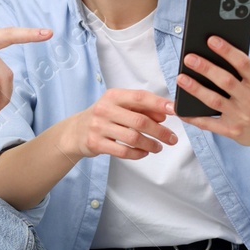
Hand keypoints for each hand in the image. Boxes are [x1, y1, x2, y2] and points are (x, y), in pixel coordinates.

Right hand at [57, 89, 176, 160]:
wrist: (75, 131)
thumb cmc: (103, 117)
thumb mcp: (119, 106)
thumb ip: (141, 108)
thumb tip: (164, 114)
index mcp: (113, 96)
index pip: (140, 97)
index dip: (158, 104)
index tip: (174, 110)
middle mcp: (105, 109)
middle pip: (140, 121)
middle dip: (160, 131)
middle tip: (172, 138)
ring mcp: (99, 127)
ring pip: (133, 138)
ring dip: (150, 144)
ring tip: (159, 147)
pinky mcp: (95, 143)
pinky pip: (122, 151)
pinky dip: (137, 153)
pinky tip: (144, 152)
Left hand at [176, 36, 249, 149]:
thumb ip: (244, 72)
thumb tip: (214, 54)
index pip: (243, 63)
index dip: (227, 50)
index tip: (211, 39)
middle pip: (226, 81)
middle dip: (206, 68)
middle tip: (189, 58)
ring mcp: (242, 117)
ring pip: (214, 101)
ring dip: (196, 89)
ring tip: (181, 78)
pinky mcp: (232, 131)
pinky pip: (208, 123)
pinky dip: (192, 117)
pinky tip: (179, 109)